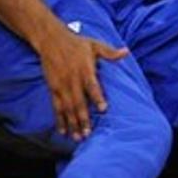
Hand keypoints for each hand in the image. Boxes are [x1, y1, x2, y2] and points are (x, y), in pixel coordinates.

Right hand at [37, 24, 128, 140]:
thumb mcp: (95, 44)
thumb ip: (110, 52)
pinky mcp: (53, 89)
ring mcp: (61, 85)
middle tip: (88, 133)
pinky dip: (59, 120)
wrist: (51, 40)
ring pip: (67, 108)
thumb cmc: (77, 43)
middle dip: (83, 119)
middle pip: (78, 102)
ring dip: (72, 123)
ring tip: (78, 137)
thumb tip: (126, 52)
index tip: (103, 109)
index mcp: (84, 69)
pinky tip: (63, 131)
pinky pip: (56, 107)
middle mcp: (72, 79)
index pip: (92, 85)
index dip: (97, 97)